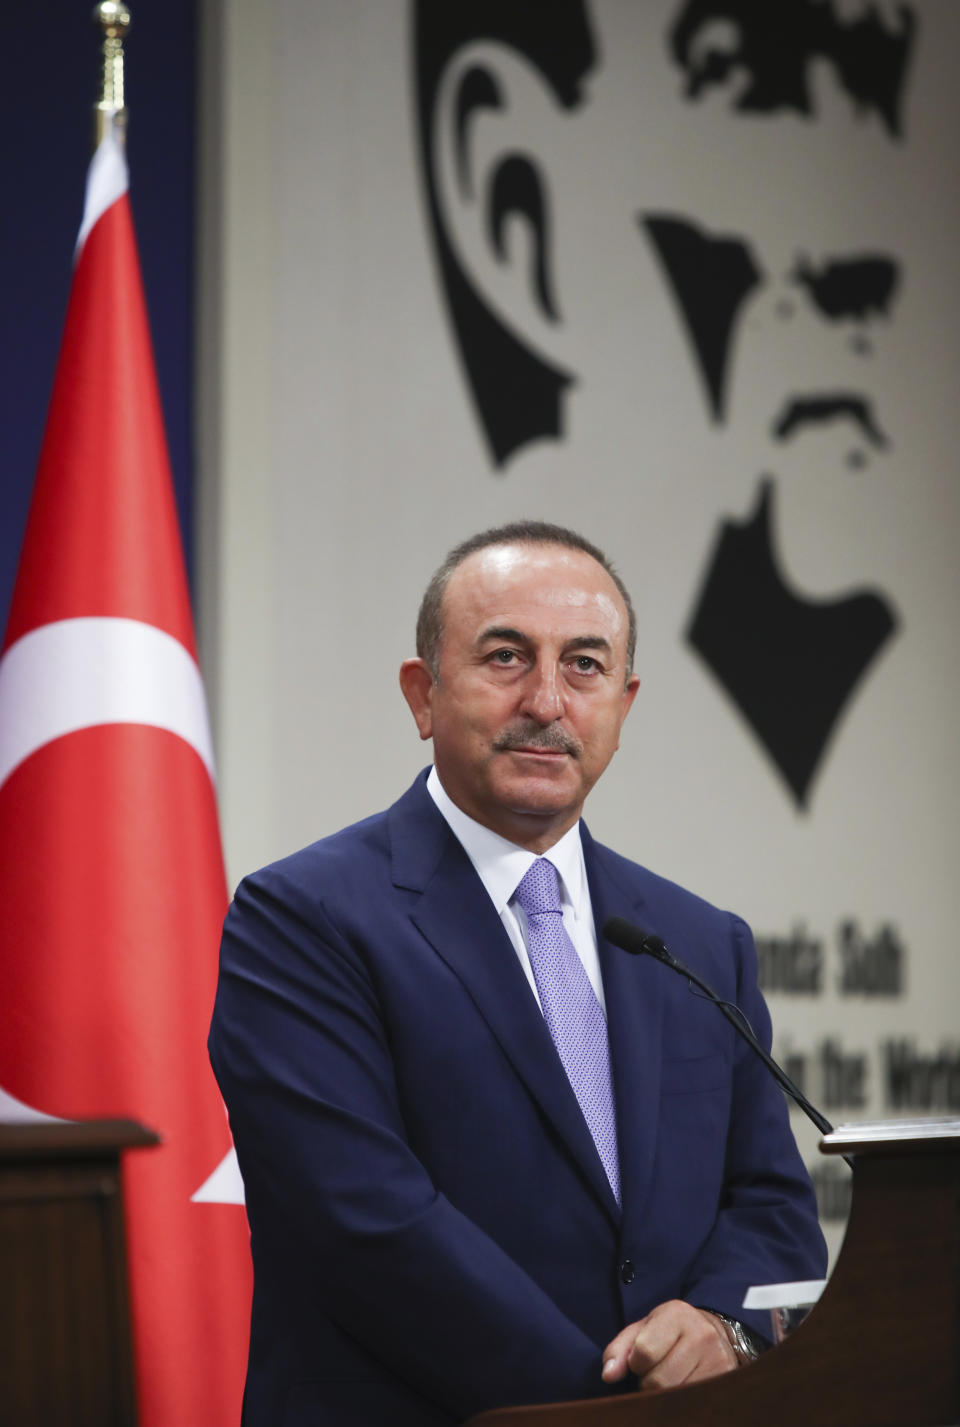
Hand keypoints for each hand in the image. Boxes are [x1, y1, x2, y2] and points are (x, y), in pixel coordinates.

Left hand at [601, 1300, 737, 1390]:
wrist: (715, 1333)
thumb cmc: (669, 1332)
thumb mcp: (642, 1329)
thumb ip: (619, 1349)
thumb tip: (608, 1375)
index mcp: (676, 1314)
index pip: (644, 1352)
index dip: (636, 1363)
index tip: (640, 1361)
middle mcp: (701, 1334)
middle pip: (660, 1380)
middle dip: (650, 1382)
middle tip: (656, 1372)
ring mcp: (717, 1358)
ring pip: (676, 1396)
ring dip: (666, 1394)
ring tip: (670, 1378)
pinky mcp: (725, 1379)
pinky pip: (693, 1403)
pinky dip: (682, 1400)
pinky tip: (683, 1386)